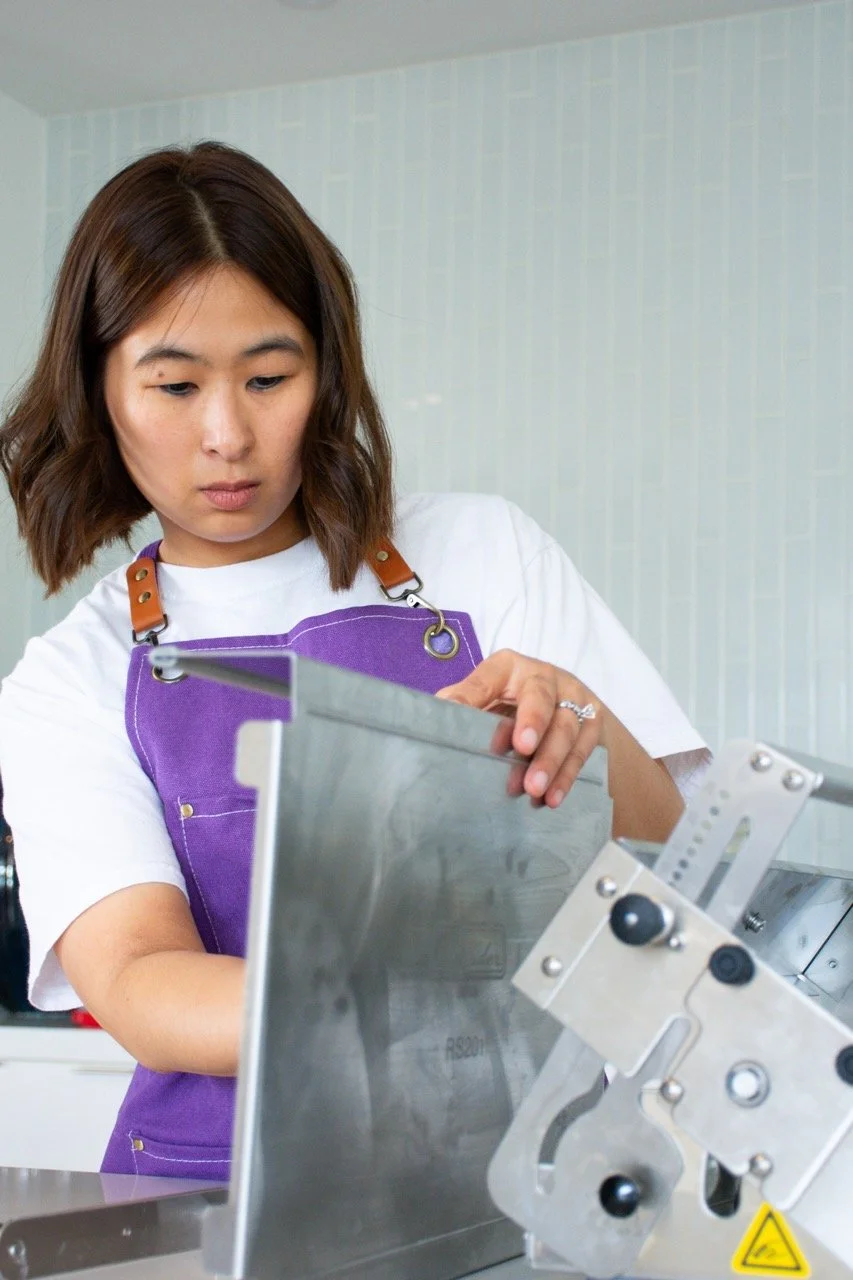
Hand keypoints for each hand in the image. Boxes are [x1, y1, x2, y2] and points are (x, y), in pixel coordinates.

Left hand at [435, 649, 603, 807]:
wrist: (561, 706)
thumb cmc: (509, 704)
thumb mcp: (482, 699)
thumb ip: (461, 705)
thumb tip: (432, 723)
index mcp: (509, 667)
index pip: (489, 677)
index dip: (476, 695)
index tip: (463, 714)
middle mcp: (545, 677)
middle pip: (541, 697)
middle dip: (533, 723)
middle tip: (522, 748)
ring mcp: (574, 699)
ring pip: (566, 728)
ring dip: (550, 761)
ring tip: (534, 789)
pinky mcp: (592, 724)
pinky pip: (581, 752)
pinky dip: (566, 777)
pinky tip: (552, 797)